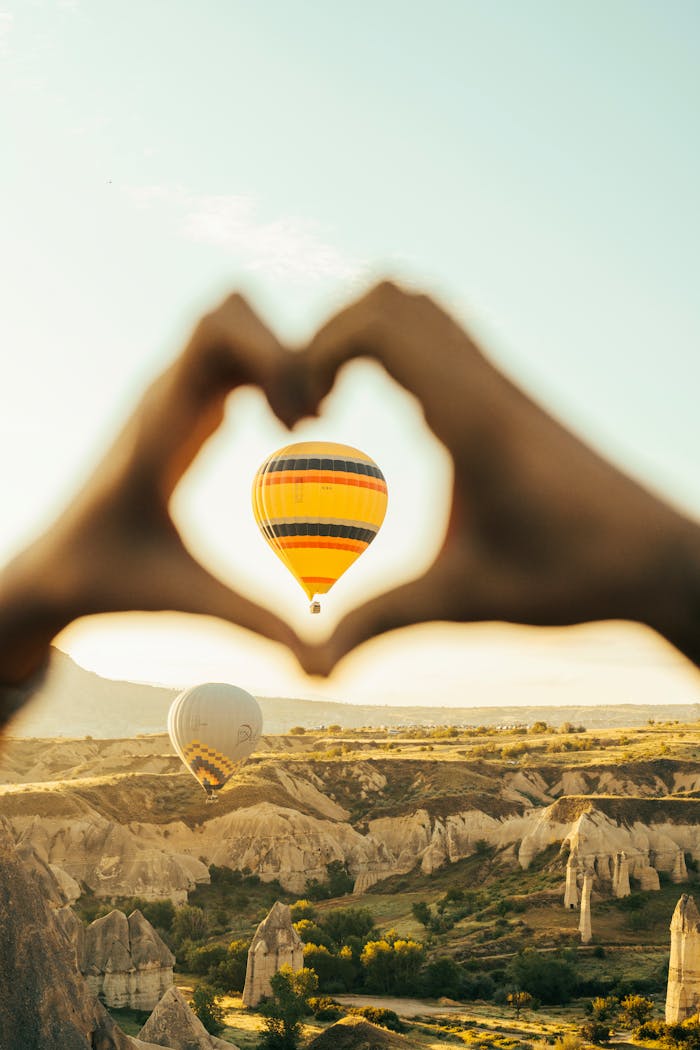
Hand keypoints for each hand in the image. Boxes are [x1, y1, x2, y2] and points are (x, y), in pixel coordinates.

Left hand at [0, 294, 308, 694]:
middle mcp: (163, 394)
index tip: (298, 428)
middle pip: (229, 309)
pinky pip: (230, 357)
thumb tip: (319, 670)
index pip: (215, 330)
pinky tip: (286, 431)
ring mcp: (171, 395)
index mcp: (158, 423)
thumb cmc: (107, 580)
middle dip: (287, 349)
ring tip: (303, 426)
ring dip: (279, 357)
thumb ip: (255, 624)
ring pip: (231, 325)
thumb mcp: (184, 598)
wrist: (53, 569)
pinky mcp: (182, 406)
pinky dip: (268, 374)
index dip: (277, 356)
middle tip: (310, 421)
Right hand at [297, 282, 699, 672]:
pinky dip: (397, 349)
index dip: (318, 351)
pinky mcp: (508, 393)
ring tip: (339, 401)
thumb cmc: (571, 575)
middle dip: (330, 335)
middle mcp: (485, 385)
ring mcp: (500, 382)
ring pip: (421, 306)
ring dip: (365, 335)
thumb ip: (382, 624)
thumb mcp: (465, 599)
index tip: (306, 416)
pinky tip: (391, 414)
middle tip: (313, 406)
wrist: (656, 556)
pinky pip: (443, 335)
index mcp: (472, 420)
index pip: (380, 326)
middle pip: (393, 296)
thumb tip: (314, 670)